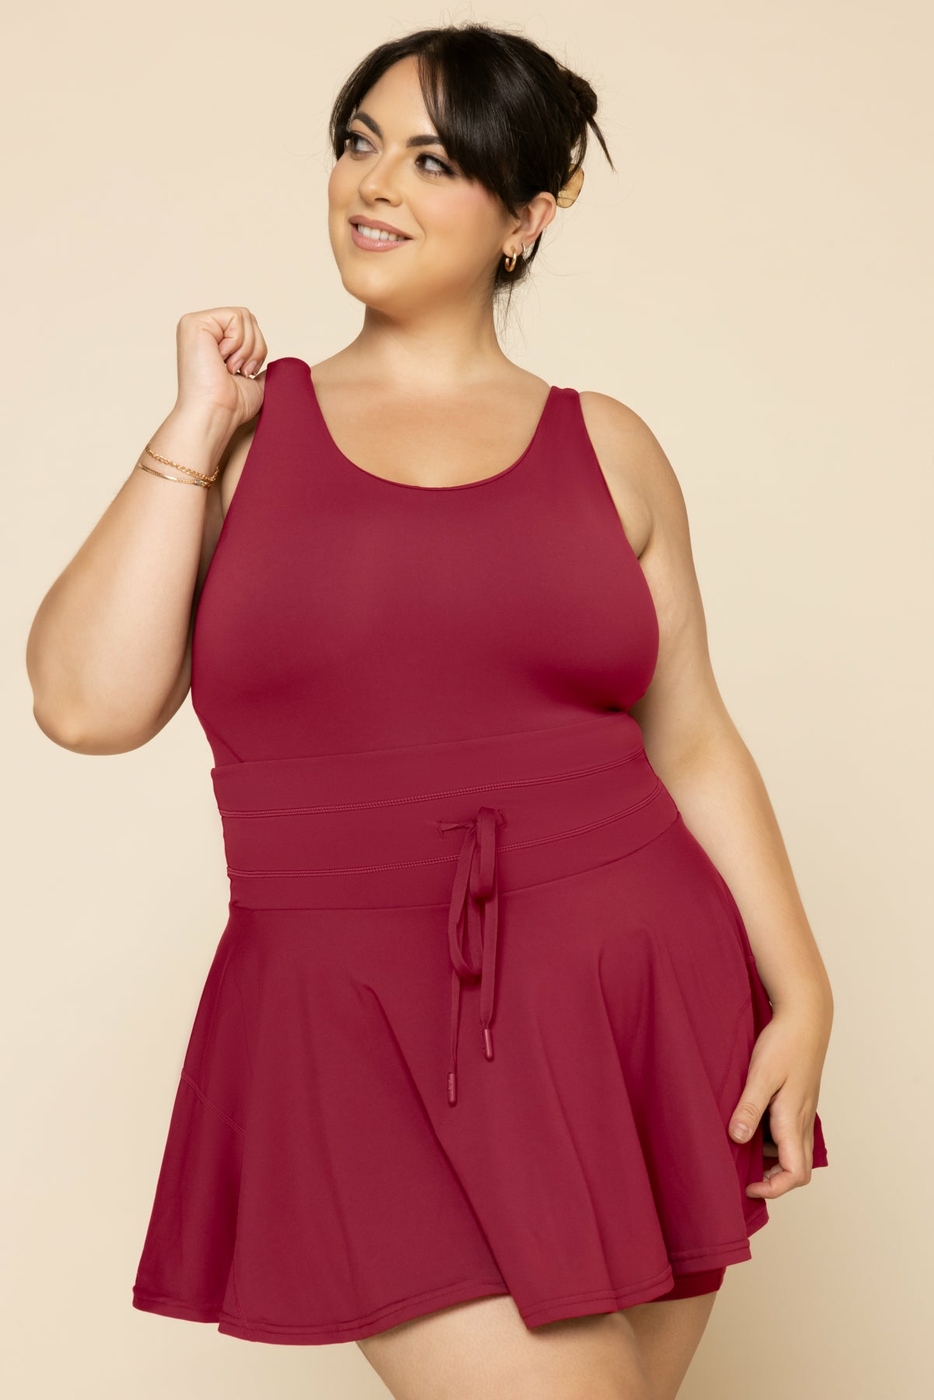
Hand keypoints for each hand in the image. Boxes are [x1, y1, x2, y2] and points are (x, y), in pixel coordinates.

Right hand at [173, 306, 268, 428]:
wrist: (217, 414)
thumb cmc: (231, 406)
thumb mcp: (253, 382)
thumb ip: (258, 365)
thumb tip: (275, 366)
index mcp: (212, 340)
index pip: (248, 327)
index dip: (256, 350)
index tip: (244, 372)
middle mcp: (201, 330)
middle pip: (248, 318)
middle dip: (254, 348)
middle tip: (238, 370)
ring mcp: (195, 324)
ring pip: (244, 316)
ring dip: (246, 349)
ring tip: (229, 368)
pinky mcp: (194, 323)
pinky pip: (236, 317)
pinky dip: (238, 342)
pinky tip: (222, 360)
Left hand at [728, 999, 830, 1199]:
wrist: (806, 1016)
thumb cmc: (785, 1042)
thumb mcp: (762, 1074)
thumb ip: (750, 1107)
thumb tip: (738, 1139)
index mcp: (794, 1120)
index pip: (795, 1174)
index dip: (773, 1189)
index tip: (747, 1186)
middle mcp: (803, 1120)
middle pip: (797, 1168)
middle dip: (772, 1179)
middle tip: (741, 1173)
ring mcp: (803, 1110)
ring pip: (794, 1150)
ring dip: (771, 1158)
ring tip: (740, 1148)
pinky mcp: (799, 1100)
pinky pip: (790, 1132)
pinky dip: (773, 1139)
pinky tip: (750, 1122)